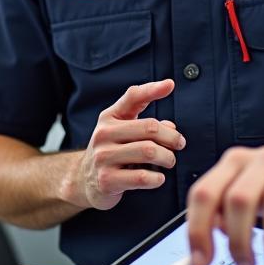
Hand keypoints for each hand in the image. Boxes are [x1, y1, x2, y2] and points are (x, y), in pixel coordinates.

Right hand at [67, 79, 183, 211]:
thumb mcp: (122, 132)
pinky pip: (142, 177)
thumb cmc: (111, 151)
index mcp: (109, 118)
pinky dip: (158, 178)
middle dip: (172, 137)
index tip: (170, 84)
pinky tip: (158, 178)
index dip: (152, 89)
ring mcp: (103, 157)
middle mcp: (103, 134)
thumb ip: (146, 124)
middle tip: (179, 144)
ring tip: (169, 161)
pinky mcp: (107, 180)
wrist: (84, 180)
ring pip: (149, 152)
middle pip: (150, 128)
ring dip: (168, 158)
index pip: (132, 97)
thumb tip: (171, 127)